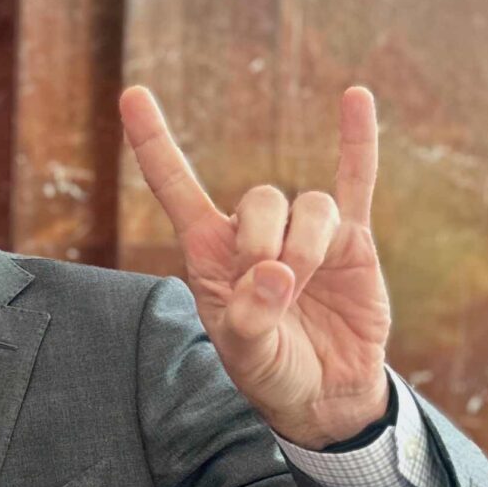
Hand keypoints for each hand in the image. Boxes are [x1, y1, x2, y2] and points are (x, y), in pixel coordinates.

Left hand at [121, 86, 391, 448]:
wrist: (324, 392)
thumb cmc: (270, 370)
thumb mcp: (244, 353)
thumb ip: (250, 316)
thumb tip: (276, 272)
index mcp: (209, 252)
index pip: (175, 185)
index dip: (154, 142)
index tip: (132, 93)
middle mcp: (253, 233)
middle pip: (259, 198)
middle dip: (264, 241)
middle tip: (272, 286)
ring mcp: (304, 232)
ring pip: (307, 204)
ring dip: (306, 245)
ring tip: (303, 286)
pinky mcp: (351, 239)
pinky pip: (354, 180)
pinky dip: (355, 140)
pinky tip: (354, 96)